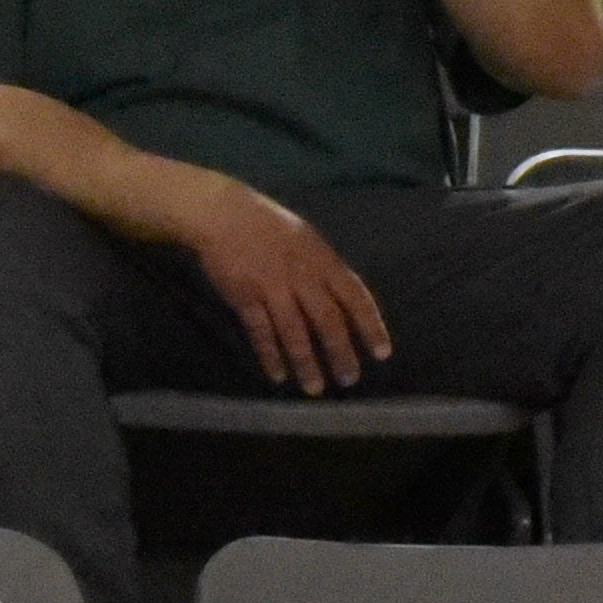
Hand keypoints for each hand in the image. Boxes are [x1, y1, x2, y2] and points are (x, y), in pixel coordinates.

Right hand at [182, 177, 392, 394]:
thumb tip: (344, 302)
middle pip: (327, 320)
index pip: (354, 296)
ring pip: (294, 331)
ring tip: (315, 388)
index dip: (370, 325)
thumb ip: (324, 269)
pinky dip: (270, 354)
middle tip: (349, 380)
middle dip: (340, 352)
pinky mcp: (245, 296)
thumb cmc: (267, 225)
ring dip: (306, 362)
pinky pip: (261, 331)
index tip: (382, 353)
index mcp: (321, 259)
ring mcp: (272, 287)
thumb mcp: (305, 239)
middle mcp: (302, 275)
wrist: (221, 213)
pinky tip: (278, 375)